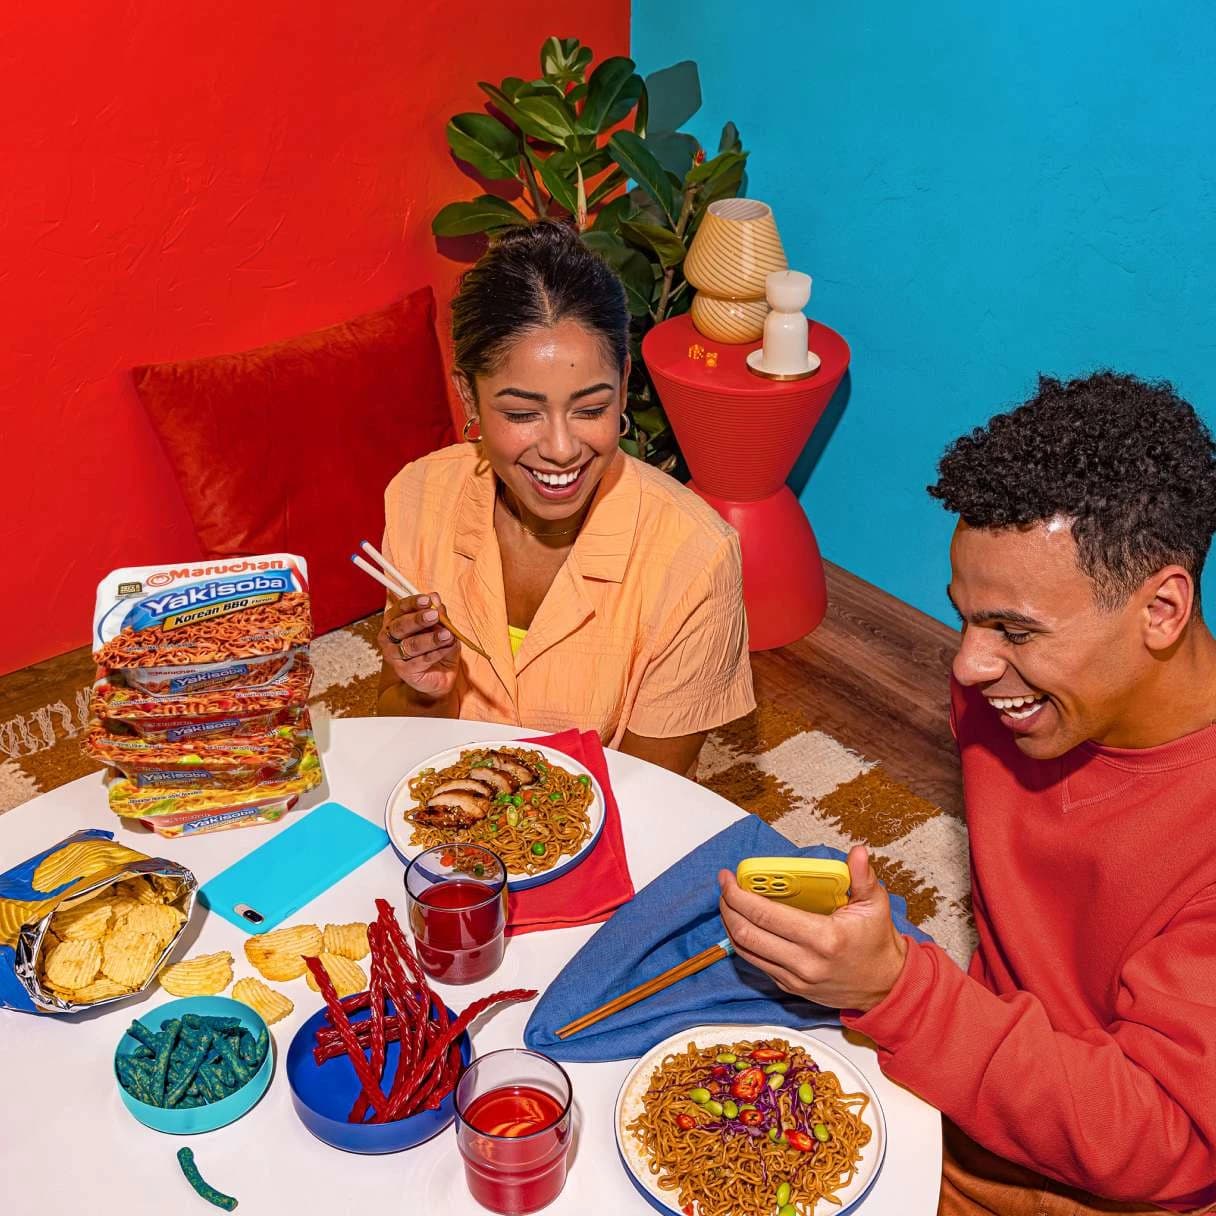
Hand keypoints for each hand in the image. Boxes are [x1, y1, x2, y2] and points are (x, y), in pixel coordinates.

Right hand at [378, 593, 459, 700]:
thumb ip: (438, 614)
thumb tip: (435, 598)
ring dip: (431, 639)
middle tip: (435, 616)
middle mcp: (389, 636)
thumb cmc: (437, 647)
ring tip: (447, 634)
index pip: (401, 608)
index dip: (413, 603)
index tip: (428, 600)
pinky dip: (437, 652)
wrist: (440, 674)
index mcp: (395, 620)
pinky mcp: (403, 670)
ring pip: (411, 645)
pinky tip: (447, 647)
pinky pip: (421, 660)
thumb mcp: (442, 627)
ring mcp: (393, 654)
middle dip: (418, 620)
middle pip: (400, 626)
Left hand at [717, 846, 908, 1012]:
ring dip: (731, 924)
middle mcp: (805, 962)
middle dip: (728, 907)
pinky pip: (757, 964)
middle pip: (747, 934)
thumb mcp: (875, 905)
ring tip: (729, 902)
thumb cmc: (877, 942)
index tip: (729, 878)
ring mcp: (795, 979)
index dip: (740, 895)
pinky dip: (744, 942)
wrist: (886, 986)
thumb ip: (863, 877)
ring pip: (746, 951)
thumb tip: (856, 852)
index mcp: (823, 938)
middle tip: (725, 887)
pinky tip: (744, 923)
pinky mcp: (791, 988)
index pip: (766, 916)